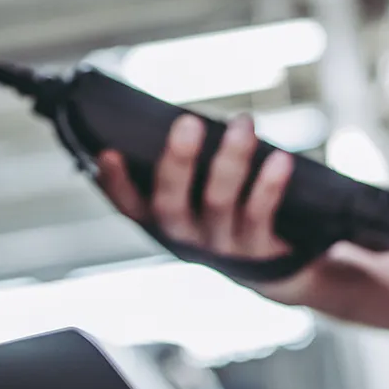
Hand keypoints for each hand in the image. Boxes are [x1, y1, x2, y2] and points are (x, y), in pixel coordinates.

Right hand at [96, 114, 295, 261]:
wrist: (281, 269)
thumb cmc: (233, 214)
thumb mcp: (203, 197)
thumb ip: (192, 166)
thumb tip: (190, 118)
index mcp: (164, 224)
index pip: (130, 206)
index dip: (114, 183)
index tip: (108, 153)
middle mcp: (187, 239)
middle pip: (171, 204)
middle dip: (177, 161)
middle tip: (188, 122)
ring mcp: (221, 246)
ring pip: (218, 202)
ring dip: (231, 159)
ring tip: (243, 123)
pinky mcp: (258, 251)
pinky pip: (260, 215)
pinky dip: (269, 184)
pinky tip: (280, 158)